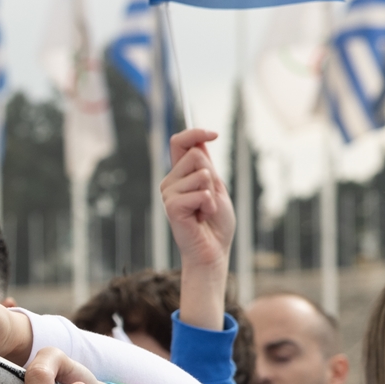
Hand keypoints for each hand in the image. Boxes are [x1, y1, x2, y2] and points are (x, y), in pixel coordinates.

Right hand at [161, 129, 232, 331]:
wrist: (213, 251)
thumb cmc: (216, 223)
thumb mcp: (216, 187)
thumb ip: (206, 166)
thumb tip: (201, 140)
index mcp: (180, 174)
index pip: (180, 143)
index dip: (195, 132)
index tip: (215, 134)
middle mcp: (170, 181)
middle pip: (196, 155)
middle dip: (212, 175)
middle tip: (209, 199)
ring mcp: (168, 194)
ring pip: (200, 174)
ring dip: (212, 194)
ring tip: (205, 211)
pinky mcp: (172, 207)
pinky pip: (199, 193)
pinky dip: (208, 205)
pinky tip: (202, 218)